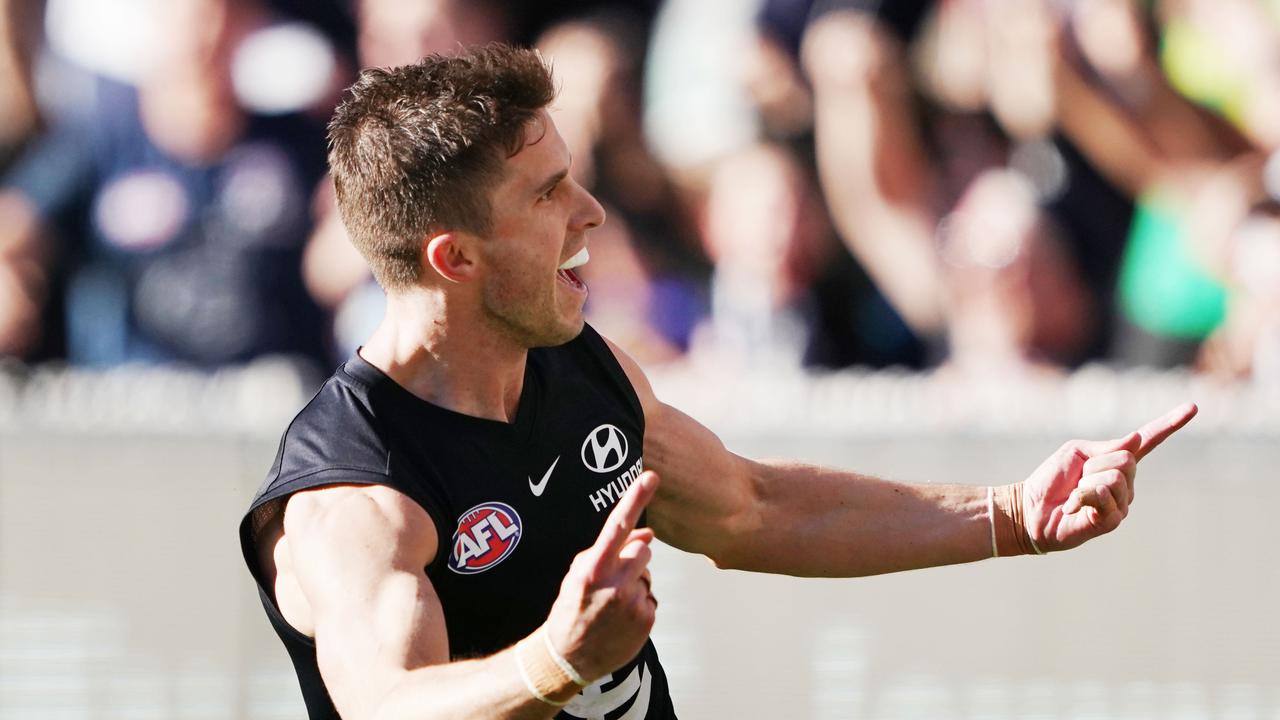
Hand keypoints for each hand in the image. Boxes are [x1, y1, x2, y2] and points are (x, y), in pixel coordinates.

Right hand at [543, 471, 659, 681]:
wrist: (568, 658)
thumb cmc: (572, 608)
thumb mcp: (579, 574)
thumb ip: (611, 551)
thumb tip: (649, 534)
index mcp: (592, 569)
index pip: (617, 526)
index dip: (635, 499)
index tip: (651, 477)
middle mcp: (614, 585)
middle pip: (642, 551)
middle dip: (632, 558)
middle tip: (612, 578)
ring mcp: (632, 604)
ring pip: (647, 575)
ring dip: (635, 582)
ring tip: (612, 603)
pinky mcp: (646, 620)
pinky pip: (650, 598)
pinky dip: (639, 604)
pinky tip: (620, 618)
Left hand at [1022, 403, 1196, 551]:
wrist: (1030, 507)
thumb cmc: (1052, 479)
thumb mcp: (1076, 452)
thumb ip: (1106, 446)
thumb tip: (1137, 438)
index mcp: (1117, 460)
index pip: (1149, 441)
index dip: (1170, 424)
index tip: (1192, 407)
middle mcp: (1126, 482)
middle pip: (1125, 460)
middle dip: (1093, 465)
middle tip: (1076, 478)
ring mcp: (1122, 503)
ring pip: (1115, 479)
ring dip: (1086, 482)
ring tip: (1074, 493)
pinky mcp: (1112, 521)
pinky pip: (1106, 496)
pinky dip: (1083, 496)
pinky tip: (1074, 506)